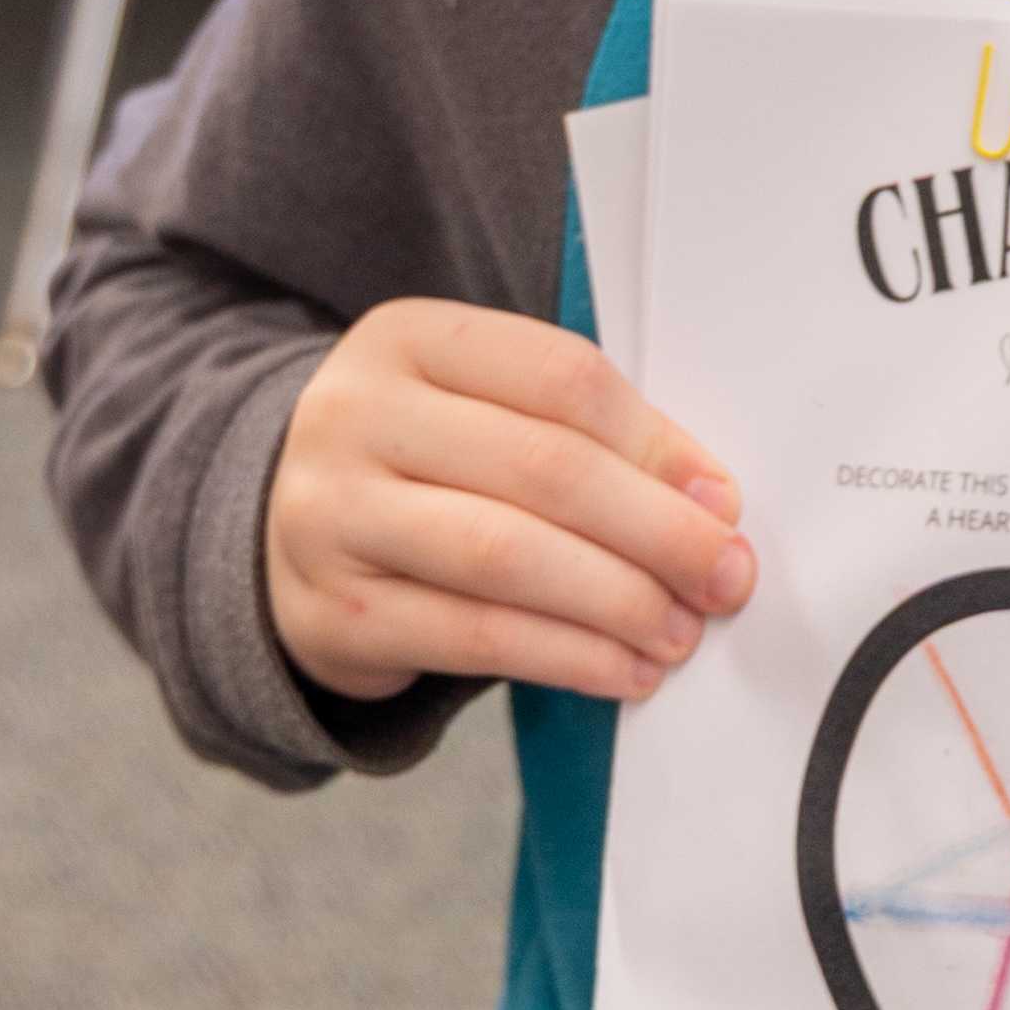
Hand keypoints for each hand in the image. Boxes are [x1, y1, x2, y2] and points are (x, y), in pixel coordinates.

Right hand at [267, 297, 753, 711]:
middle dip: (656, 533)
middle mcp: (354, 414)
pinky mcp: (329, 612)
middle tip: (725, 578)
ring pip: (507, 556)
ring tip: (679, 631)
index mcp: (409, 339)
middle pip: (544, 468)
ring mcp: (330, 513)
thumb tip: (710, 506)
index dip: (658, 444)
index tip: (722, 503)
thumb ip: (588, 438)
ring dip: (617, 602)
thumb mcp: (485, 413)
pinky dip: (567, 658)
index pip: (562, 378)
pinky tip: (623, 671)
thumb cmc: (424, 467)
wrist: (284, 533)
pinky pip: (474, 637)